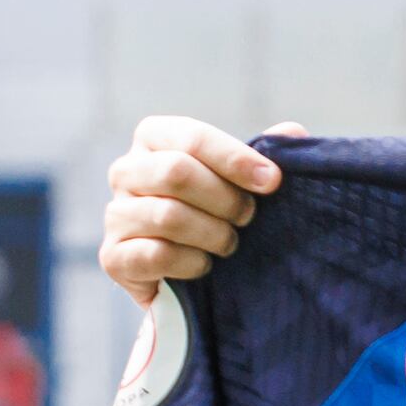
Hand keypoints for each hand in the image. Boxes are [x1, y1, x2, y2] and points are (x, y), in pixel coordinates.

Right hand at [98, 114, 299, 301]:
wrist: (186, 273)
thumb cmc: (214, 212)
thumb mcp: (240, 179)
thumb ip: (264, 154)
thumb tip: (293, 133)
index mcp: (153, 138)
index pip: (192, 137)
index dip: (236, 159)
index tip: (272, 182)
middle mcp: (125, 170)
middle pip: (176, 172)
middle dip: (225, 199)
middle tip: (248, 217)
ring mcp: (115, 214)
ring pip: (168, 216)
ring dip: (213, 233)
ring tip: (230, 243)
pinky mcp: (112, 256)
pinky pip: (156, 254)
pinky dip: (191, 262)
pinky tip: (204, 265)